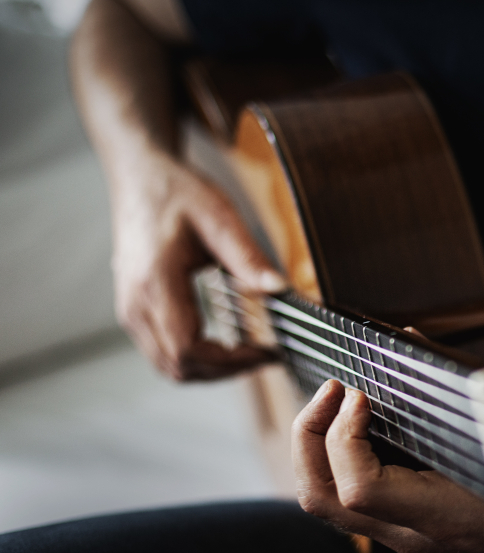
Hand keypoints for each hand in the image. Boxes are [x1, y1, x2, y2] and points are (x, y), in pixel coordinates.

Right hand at [111, 153, 283, 379]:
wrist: (139, 177)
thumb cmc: (178, 192)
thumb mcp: (219, 217)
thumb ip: (247, 256)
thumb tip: (280, 289)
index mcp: (155, 283)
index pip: (188, 349)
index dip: (231, 362)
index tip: (267, 351)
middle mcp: (135, 304)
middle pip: (178, 367)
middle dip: (226, 371)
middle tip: (266, 356)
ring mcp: (130, 310)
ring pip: (169, 367)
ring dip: (211, 370)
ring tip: (251, 353)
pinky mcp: (134, 311)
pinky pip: (163, 353)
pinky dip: (195, 359)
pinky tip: (226, 344)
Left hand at [292, 380, 483, 552]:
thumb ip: (462, 388)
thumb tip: (410, 337)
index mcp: (439, 519)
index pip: (359, 487)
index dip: (346, 435)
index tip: (364, 391)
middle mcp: (410, 535)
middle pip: (321, 498)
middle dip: (310, 434)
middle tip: (335, 387)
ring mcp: (403, 537)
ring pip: (326, 503)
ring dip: (317, 445)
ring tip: (341, 399)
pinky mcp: (406, 528)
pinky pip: (349, 495)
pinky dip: (340, 454)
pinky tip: (364, 421)